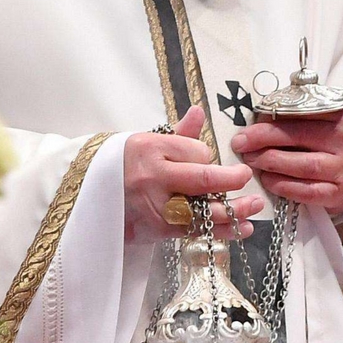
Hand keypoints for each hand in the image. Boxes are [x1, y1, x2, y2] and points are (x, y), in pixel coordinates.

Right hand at [123, 106, 263, 243]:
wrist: (87, 200)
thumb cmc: (122, 168)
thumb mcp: (144, 144)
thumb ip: (177, 133)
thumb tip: (199, 111)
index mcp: (149, 148)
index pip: (195, 151)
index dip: (209, 156)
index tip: (208, 159)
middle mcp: (152, 176)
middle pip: (203, 179)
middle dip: (232, 180)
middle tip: (247, 176)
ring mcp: (155, 206)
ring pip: (204, 210)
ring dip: (235, 210)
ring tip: (255, 205)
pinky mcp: (158, 229)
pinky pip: (197, 230)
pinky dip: (223, 231)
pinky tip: (242, 227)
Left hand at [230, 109, 342, 213]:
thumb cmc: (325, 144)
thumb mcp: (316, 122)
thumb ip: (292, 117)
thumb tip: (255, 119)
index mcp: (338, 115)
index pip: (304, 110)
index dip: (274, 115)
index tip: (251, 120)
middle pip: (301, 136)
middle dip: (265, 138)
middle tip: (241, 143)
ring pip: (304, 165)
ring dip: (271, 163)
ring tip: (251, 160)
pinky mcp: (338, 193)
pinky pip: (306, 191)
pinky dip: (283, 185)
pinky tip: (267, 180)